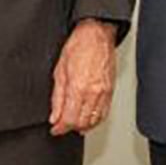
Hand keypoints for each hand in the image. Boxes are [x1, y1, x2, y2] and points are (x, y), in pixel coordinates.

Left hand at [48, 19, 117, 136]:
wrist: (97, 35)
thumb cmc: (78, 47)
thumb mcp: (59, 72)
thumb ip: (56, 98)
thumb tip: (54, 117)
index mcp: (78, 88)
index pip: (69, 119)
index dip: (60, 128)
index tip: (55, 129)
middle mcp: (93, 93)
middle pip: (82, 123)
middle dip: (70, 128)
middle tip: (62, 126)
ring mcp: (104, 93)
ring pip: (94, 121)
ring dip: (83, 126)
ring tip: (74, 124)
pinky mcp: (111, 91)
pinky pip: (104, 113)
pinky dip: (95, 120)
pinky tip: (88, 119)